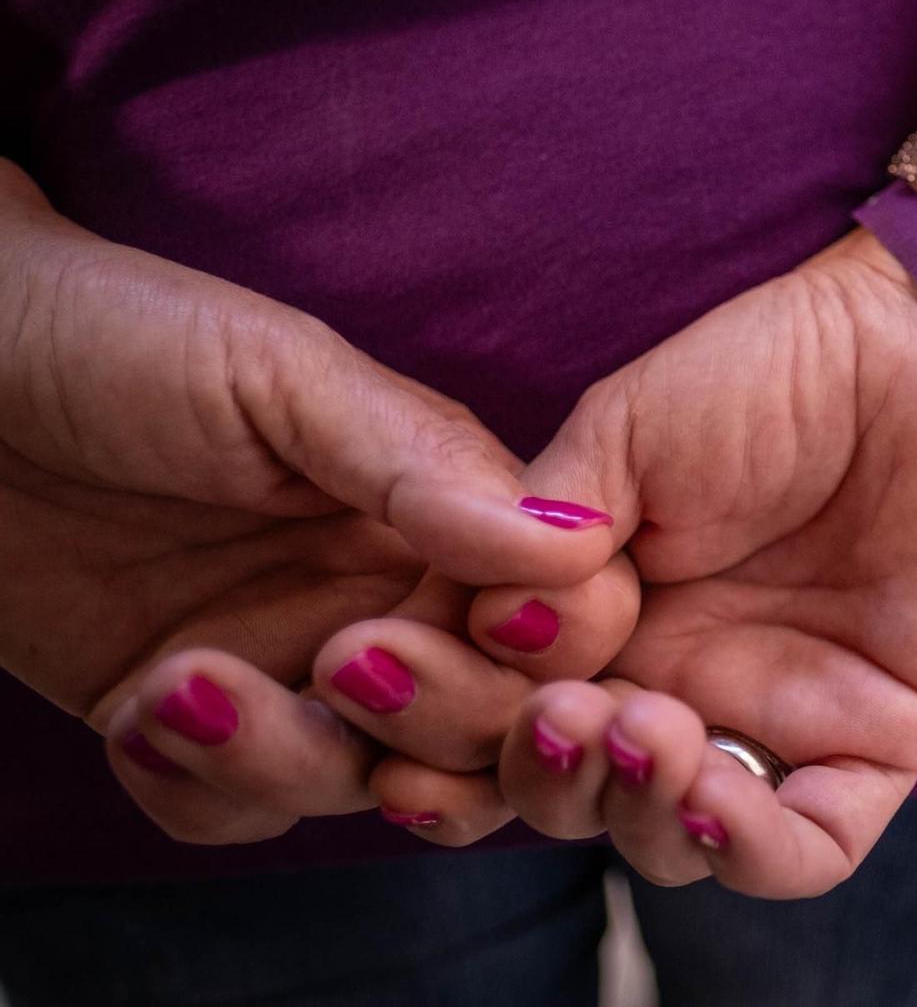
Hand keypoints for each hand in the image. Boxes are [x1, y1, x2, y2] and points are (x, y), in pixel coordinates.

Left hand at [0, 165, 632, 841]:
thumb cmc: (115, 334)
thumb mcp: (281, 374)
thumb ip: (422, 461)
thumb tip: (573, 540)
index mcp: (444, 510)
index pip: (566, 612)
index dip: (554, 643)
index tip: (486, 621)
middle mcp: (387, 598)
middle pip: (490, 723)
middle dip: (437, 718)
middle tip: (342, 660)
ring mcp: (288, 666)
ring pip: (362, 785)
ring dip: (286, 759)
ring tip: (183, 683)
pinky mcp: (186, 721)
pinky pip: (235, 812)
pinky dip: (197, 788)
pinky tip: (139, 706)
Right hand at [313, 228, 916, 892]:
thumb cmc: (768, 372)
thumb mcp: (620, 436)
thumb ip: (534, 534)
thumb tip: (483, 634)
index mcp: (591, 622)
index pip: (480, 714)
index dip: (420, 719)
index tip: (364, 669)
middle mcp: (666, 687)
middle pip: (558, 790)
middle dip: (518, 764)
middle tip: (538, 698)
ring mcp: (768, 723)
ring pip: (663, 837)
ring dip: (620, 804)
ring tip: (625, 724)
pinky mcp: (874, 744)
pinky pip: (802, 850)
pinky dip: (741, 845)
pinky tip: (702, 786)